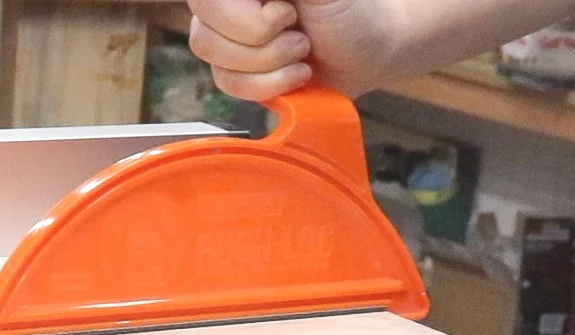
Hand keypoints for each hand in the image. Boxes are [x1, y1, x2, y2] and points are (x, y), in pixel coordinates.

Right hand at [187, 0, 402, 100]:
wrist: (370, 53)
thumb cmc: (352, 12)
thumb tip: (261, 0)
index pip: (205, 2)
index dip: (243, 18)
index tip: (287, 13)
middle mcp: (227, 6)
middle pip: (204, 34)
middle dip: (262, 44)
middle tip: (299, 33)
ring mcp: (227, 39)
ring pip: (216, 62)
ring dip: (270, 65)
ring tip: (301, 52)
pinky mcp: (236, 73)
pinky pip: (230, 86)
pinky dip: (271, 86)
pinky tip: (296, 74)